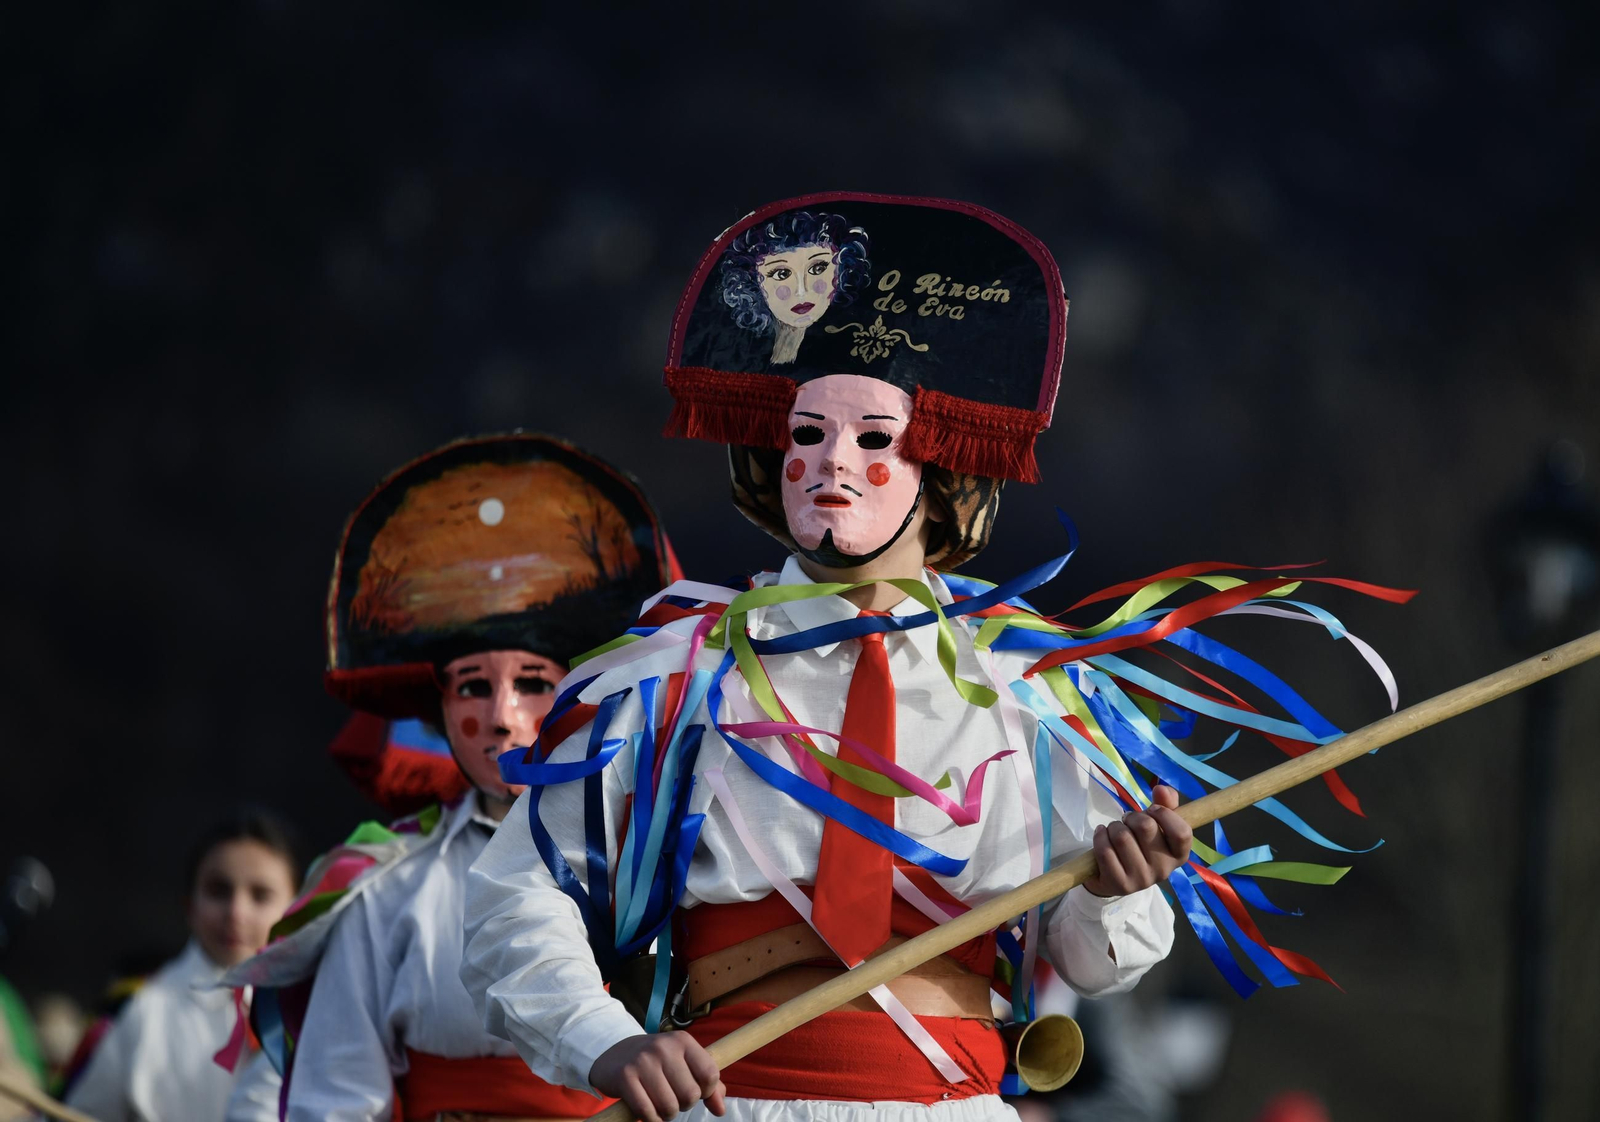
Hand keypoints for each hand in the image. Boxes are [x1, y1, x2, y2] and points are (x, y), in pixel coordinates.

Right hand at [590, 1032, 725, 1120]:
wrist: (614, 1055)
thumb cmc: (657, 1064)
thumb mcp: (684, 1064)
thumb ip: (708, 1085)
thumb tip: (720, 1109)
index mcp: (683, 1041)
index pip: (710, 1075)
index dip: (706, 1091)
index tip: (693, 1089)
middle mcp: (664, 1047)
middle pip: (690, 1095)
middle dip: (683, 1104)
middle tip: (671, 1096)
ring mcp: (643, 1061)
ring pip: (669, 1107)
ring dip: (666, 1114)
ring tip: (659, 1102)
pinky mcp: (625, 1077)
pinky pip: (647, 1112)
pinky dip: (651, 1119)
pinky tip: (648, 1111)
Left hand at [1083, 784, 1192, 896]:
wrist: (1114, 874)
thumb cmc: (1141, 843)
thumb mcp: (1157, 823)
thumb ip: (1166, 803)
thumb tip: (1161, 789)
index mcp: (1178, 855)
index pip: (1182, 832)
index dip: (1164, 814)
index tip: (1152, 809)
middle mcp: (1164, 871)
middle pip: (1146, 827)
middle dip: (1132, 816)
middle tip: (1128, 822)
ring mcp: (1142, 880)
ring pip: (1122, 837)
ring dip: (1114, 826)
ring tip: (1115, 831)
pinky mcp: (1119, 884)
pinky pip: (1105, 850)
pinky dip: (1099, 836)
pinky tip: (1102, 836)